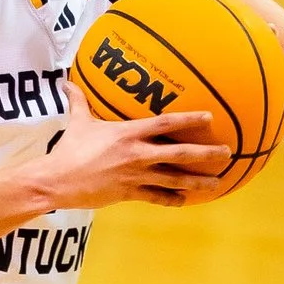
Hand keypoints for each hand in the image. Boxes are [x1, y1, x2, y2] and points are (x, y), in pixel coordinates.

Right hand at [47, 90, 227, 208]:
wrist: (57, 181)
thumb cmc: (68, 150)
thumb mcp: (78, 122)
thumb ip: (79, 101)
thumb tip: (67, 82)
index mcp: (128, 133)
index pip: (165, 123)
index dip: (189, 119)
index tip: (209, 118)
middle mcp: (137, 154)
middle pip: (179, 153)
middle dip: (205, 154)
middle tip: (226, 152)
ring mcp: (136, 176)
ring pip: (174, 179)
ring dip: (197, 181)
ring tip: (217, 183)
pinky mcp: (130, 194)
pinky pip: (157, 198)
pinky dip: (173, 200)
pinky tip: (186, 201)